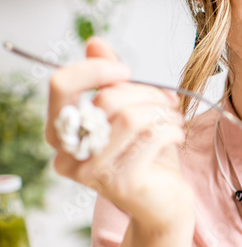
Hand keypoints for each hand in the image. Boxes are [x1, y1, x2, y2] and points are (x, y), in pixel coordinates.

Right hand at [47, 37, 193, 230]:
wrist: (163, 203)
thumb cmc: (143, 156)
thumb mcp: (125, 112)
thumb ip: (108, 80)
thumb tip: (95, 44)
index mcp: (60, 132)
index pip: (61, 86)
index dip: (95, 70)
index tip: (125, 70)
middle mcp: (68, 155)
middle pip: (106, 101)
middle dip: (145, 93)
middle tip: (167, 99)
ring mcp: (92, 172)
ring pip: (130, 118)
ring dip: (160, 111)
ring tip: (174, 117)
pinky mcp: (121, 183)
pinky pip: (150, 138)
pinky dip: (171, 130)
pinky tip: (176, 134)